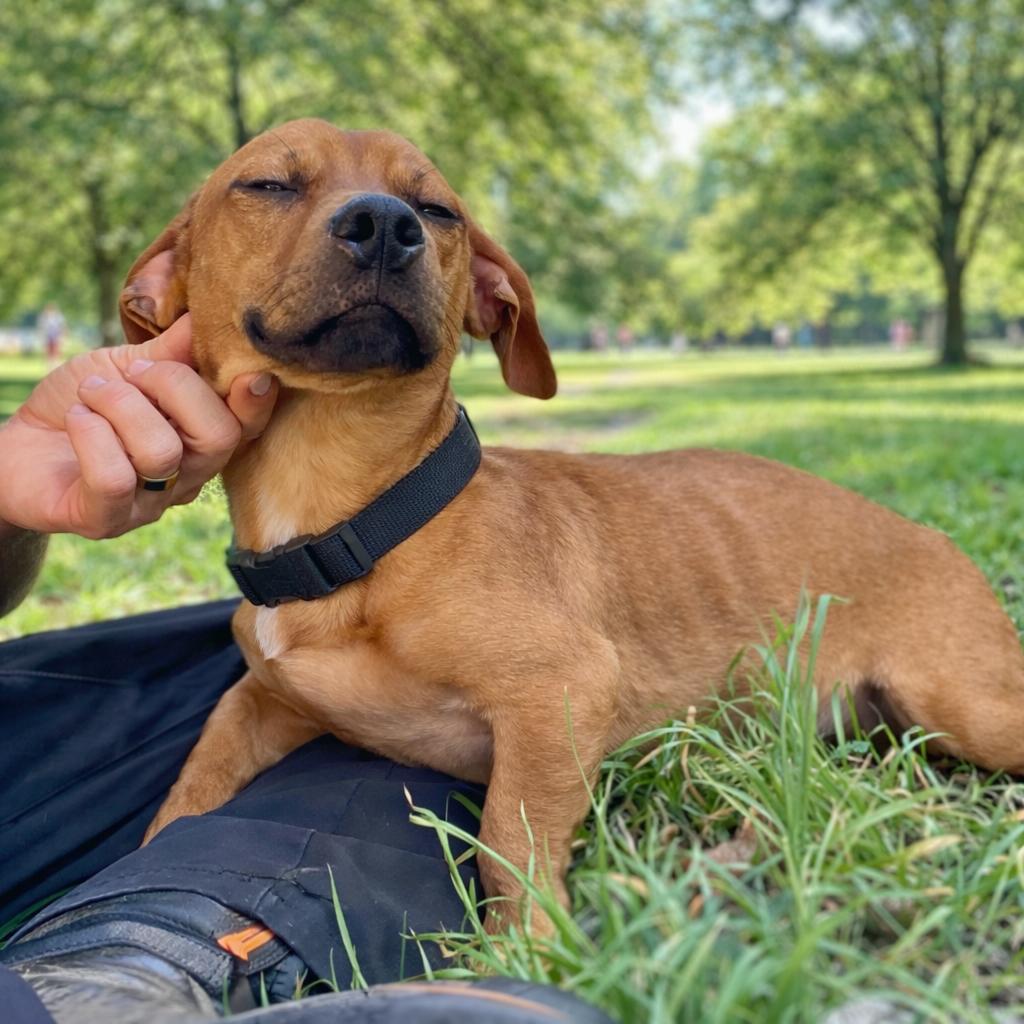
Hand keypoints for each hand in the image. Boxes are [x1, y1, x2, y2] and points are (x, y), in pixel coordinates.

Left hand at [0, 315, 277, 539]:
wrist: (16, 447)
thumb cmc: (82, 405)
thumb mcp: (126, 367)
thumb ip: (171, 351)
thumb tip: (206, 316)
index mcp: (202, 439)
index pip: (249, 428)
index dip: (256, 401)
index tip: (248, 373)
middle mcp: (188, 478)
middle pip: (220, 438)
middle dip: (174, 386)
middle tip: (132, 372)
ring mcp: (150, 504)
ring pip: (162, 452)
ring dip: (118, 404)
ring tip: (91, 394)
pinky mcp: (106, 520)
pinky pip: (114, 477)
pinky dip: (90, 433)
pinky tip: (76, 419)